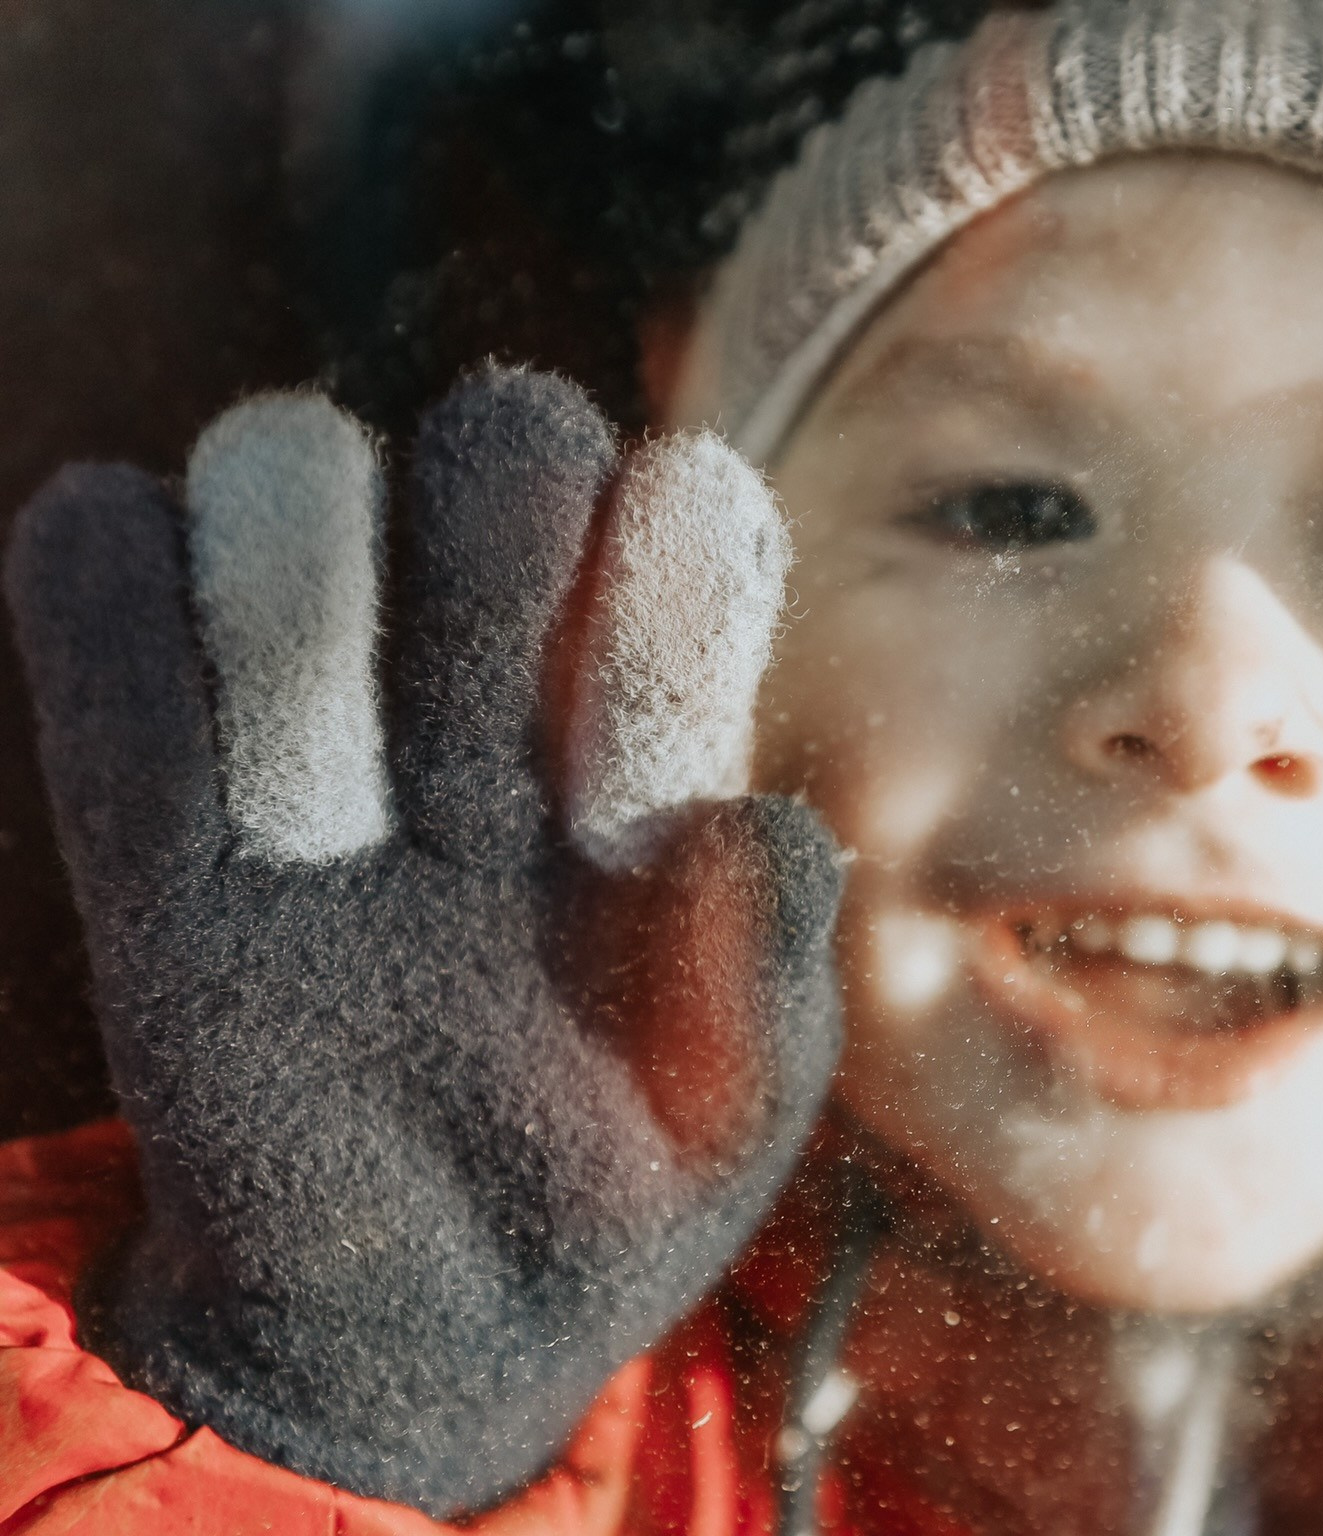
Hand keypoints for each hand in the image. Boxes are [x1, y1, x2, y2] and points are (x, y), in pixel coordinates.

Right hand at [4, 367, 841, 1513]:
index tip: (650, 692)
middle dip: (495, 516)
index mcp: (657, 751)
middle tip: (481, 715)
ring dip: (301, 594)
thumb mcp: (729, 1122)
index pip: (687, 525)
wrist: (412, 1332)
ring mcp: (320, 728)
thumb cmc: (610, 1194)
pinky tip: (194, 790)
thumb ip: (766, 975)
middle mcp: (495, 696)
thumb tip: (743, 822)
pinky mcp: (147, 808)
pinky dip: (110, 601)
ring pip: (291, 464)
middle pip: (497, 444)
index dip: (680, 552)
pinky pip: (91, 579)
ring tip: (327, 814)